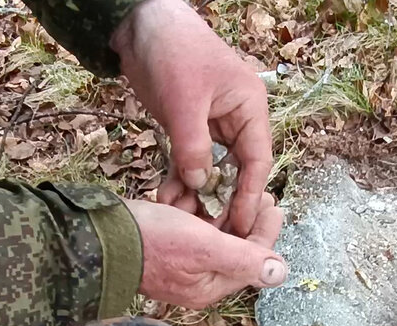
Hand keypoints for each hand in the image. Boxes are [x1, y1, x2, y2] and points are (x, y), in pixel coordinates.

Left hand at [111, 0, 272, 241]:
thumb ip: (192, 145)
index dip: (249, 194)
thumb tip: (201, 184)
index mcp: (249, 108)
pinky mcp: (187, 128)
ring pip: (210, 169)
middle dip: (221, 199)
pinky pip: (188, 161)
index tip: (241, 224)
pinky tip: (167, 196)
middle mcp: (235, 119)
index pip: (257, 159)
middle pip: (235, 170)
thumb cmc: (173, 51)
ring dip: (196, 192)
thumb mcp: (184, 101)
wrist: (140, 25)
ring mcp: (210, 125)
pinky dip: (179, 179)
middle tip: (209, 230)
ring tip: (180, 216)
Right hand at [126, 196, 286, 309]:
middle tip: (259, 192)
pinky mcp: (162, 245)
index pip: (250, 262)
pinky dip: (198, 211)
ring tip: (234, 185)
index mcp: (208, 287)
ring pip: (211, 235)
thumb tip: (281, 274)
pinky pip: (189, 228)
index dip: (265, 232)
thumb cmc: (152, 241)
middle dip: (246, 219)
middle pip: (233, 248)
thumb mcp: (204, 247)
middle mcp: (195, 279)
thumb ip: (244, 259)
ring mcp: (178, 262)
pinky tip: (203, 191)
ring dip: (223, 211)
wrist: (100, 235)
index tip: (273, 204)